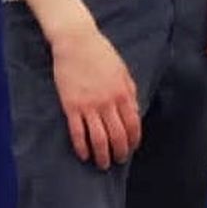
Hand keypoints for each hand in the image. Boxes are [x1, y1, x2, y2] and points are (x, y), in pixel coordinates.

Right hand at [51, 23, 141, 169]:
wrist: (77, 42)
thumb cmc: (101, 54)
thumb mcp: (122, 70)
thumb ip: (130, 91)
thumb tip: (135, 110)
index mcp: (123, 92)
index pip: (133, 123)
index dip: (134, 139)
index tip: (132, 148)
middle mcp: (108, 102)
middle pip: (117, 135)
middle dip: (120, 151)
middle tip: (119, 161)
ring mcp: (89, 106)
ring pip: (99, 138)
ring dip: (102, 155)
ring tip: (103, 164)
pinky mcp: (71, 107)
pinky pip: (78, 133)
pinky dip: (82, 147)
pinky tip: (84, 156)